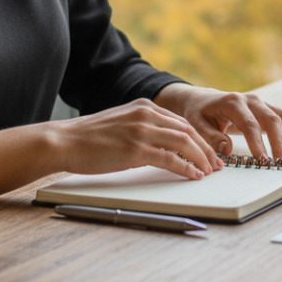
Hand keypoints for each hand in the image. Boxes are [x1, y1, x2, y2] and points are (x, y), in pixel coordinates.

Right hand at [50, 98, 223, 179]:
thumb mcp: (121, 122)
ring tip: (209, 171)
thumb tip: (161, 143)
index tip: (207, 150)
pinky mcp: (135, 150)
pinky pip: (170, 159)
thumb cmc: (88, 137)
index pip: (181, 121)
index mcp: (144, 106)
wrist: (64, 140)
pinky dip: (186, 168)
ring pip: (184, 143)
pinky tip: (193, 175)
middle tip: (216, 163)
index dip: (198, 137)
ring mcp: (141, 131)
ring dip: (201, 158)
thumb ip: (141, 126)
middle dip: (205, 148)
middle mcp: (146, 114)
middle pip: (188, 131)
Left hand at [153, 84, 281, 161]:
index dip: (258, 143)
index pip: (250, 124)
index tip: (264, 160)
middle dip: (279, 141)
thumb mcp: (197, 124)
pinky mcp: (268, 108)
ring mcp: (261, 102)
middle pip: (271, 119)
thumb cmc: (199, 113)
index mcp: (233, 102)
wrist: (202, 100)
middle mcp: (251, 100)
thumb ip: (211, 137)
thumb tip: (227, 150)